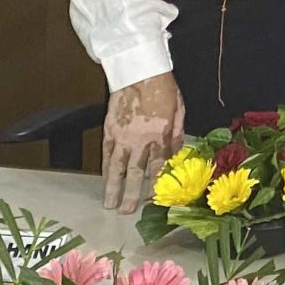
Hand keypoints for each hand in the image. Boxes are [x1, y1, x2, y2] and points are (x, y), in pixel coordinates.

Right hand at [101, 73, 183, 213]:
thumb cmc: (164, 89)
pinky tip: (105, 180)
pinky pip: (106, 153)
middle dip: (131, 194)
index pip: (159, 166)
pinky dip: (105, 168)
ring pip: (117, 167)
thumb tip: (176, 156)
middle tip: (126, 212)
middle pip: (136, 172)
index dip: (156, 185)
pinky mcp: (109, 130)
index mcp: (161, 135)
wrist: (140, 72)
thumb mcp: (180, 111)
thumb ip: (177, 136)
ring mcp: (122, 136)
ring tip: (109, 204)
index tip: (153, 200)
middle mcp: (140, 139)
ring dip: (113, 187)